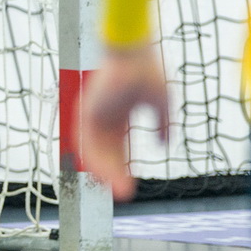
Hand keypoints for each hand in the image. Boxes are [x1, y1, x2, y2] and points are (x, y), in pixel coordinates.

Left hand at [78, 42, 168, 202]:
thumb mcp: (162, 105)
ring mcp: (93, 115)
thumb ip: (162, 125)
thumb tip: (164, 145)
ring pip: (95, 153)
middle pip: (106, 154)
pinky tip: (107, 175)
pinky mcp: (86, 112)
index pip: (117, 149)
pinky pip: (87, 144)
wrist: (134, 54)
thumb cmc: (147, 72)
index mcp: (118, 115)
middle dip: (115, 175)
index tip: (131, 187)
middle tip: (126, 195)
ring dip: (107, 173)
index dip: (123, 168)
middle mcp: (103, 117)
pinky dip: (97, 160)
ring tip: (122, 192)